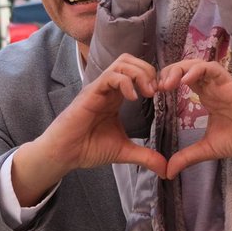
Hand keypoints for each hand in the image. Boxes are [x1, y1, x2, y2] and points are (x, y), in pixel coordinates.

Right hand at [12, 54, 167, 204]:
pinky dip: (125, 82)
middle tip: (157, 91)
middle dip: (148, 70)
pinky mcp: (90, 93)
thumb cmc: (89, 148)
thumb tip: (166, 169)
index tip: (163, 94)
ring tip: (147, 93)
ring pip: (121, 63)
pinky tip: (133, 98)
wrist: (65, 154)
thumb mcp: (124, 151)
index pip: (136, 72)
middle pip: (130, 61)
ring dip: (139, 73)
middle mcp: (108, 89)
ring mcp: (99, 89)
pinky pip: (109, 76)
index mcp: (117, 96)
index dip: (153, 78)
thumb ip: (146, 156)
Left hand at [158, 59, 231, 177]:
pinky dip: (197, 70)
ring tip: (168, 83)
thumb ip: (187, 157)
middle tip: (156, 88)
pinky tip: (185, 81)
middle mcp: (212, 87)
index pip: (182, 80)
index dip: (166, 82)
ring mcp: (221, 83)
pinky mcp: (231, 83)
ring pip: (196, 64)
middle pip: (185, 68)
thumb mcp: (208, 149)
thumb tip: (167, 172)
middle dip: (168, 73)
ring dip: (180, 69)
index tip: (153, 94)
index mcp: (206, 97)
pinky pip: (212, 68)